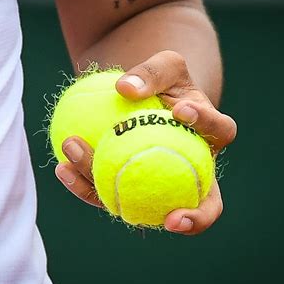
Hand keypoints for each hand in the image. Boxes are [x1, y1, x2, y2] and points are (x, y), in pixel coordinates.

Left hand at [55, 50, 236, 234]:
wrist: (138, 95)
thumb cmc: (158, 80)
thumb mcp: (163, 64)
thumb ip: (151, 71)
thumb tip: (125, 90)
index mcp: (208, 133)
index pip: (220, 131)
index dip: (208, 126)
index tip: (179, 110)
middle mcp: (192, 168)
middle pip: (205, 203)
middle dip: (194, 219)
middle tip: (172, 219)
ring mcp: (160, 184)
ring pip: (143, 202)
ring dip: (114, 191)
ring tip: (76, 161)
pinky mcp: (128, 189)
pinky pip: (109, 192)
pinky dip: (85, 183)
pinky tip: (62, 168)